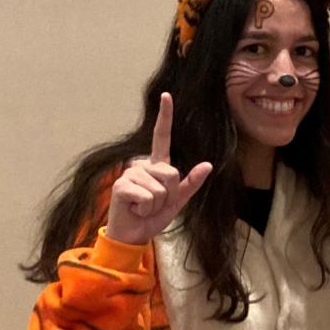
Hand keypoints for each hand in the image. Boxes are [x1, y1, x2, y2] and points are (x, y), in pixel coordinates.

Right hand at [106, 93, 212, 244]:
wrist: (134, 234)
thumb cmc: (154, 216)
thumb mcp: (178, 201)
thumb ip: (192, 183)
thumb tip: (207, 165)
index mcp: (157, 165)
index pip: (162, 137)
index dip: (165, 116)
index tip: (167, 95)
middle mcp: (142, 165)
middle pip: (171, 173)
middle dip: (169, 194)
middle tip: (154, 203)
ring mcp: (130, 173)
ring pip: (161, 188)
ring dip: (157, 204)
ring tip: (144, 206)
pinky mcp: (121, 186)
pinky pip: (148, 196)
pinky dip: (146, 208)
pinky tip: (135, 209)